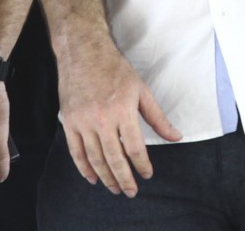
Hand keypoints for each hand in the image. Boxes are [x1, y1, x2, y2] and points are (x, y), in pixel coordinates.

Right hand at [56, 38, 180, 196]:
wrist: (84, 52)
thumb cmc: (115, 69)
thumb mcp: (141, 90)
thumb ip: (157, 117)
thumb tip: (175, 136)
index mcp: (123, 110)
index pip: (134, 148)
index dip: (142, 165)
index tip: (147, 175)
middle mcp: (102, 119)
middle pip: (114, 158)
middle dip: (124, 179)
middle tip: (131, 191)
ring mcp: (83, 121)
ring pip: (95, 158)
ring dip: (106, 177)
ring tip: (114, 188)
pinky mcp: (69, 121)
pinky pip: (76, 151)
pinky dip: (84, 168)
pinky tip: (93, 177)